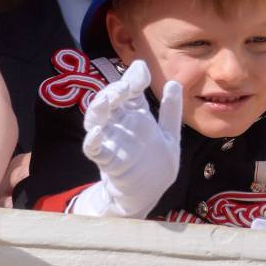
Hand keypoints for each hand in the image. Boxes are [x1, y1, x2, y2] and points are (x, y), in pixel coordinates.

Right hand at [73, 60, 182, 217]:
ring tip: (105, 100)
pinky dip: (92, 141)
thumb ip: (171, 112)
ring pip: (97, 120)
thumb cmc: (156, 165)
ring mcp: (111, 142)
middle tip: (123, 87)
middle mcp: (121, 125)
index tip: (141, 70)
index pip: (130, 92)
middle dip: (114, 91)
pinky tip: (95, 133)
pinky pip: (95, 149)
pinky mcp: (107, 161)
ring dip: (99, 109)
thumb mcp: (169, 136)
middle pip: (111, 101)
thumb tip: (173, 82)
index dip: (134, 80)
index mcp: (136, 116)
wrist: (147, 195)